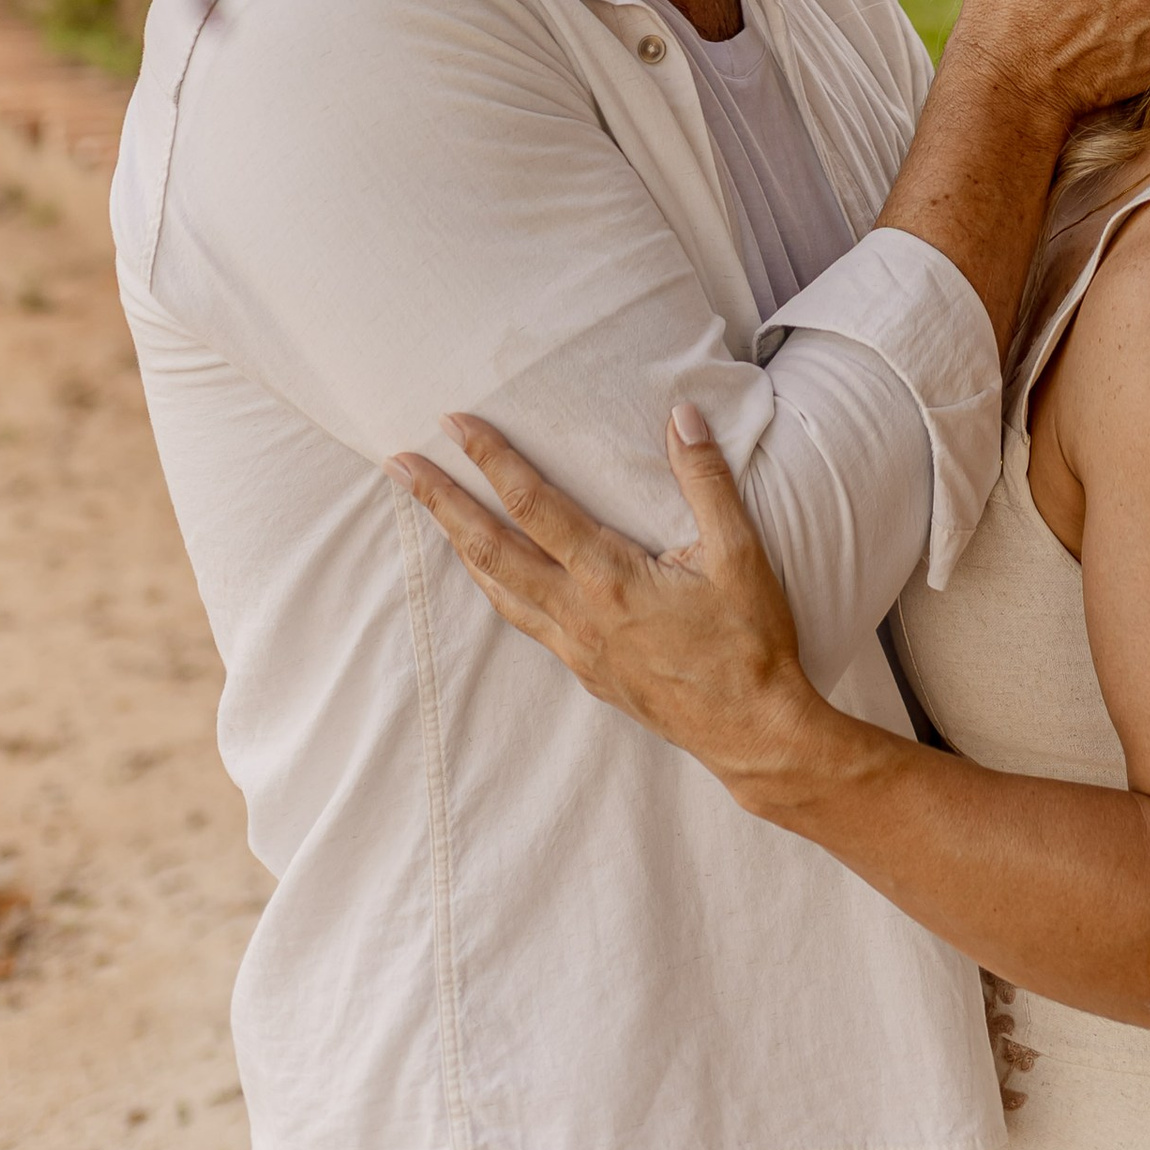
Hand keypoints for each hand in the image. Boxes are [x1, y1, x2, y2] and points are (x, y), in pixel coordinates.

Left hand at [386, 407, 826, 810]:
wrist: (752, 733)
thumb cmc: (750, 643)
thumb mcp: (740, 555)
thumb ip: (706, 481)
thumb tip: (681, 416)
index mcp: (609, 578)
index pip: (533, 505)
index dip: (491, 460)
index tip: (454, 424)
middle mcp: (578, 614)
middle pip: (489, 549)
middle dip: (441, 503)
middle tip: (398, 465)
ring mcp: (576, 648)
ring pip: (498, 591)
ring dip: (459, 545)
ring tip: (432, 512)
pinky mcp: (587, 672)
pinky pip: (523, 621)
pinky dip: (495, 586)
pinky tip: (495, 576)